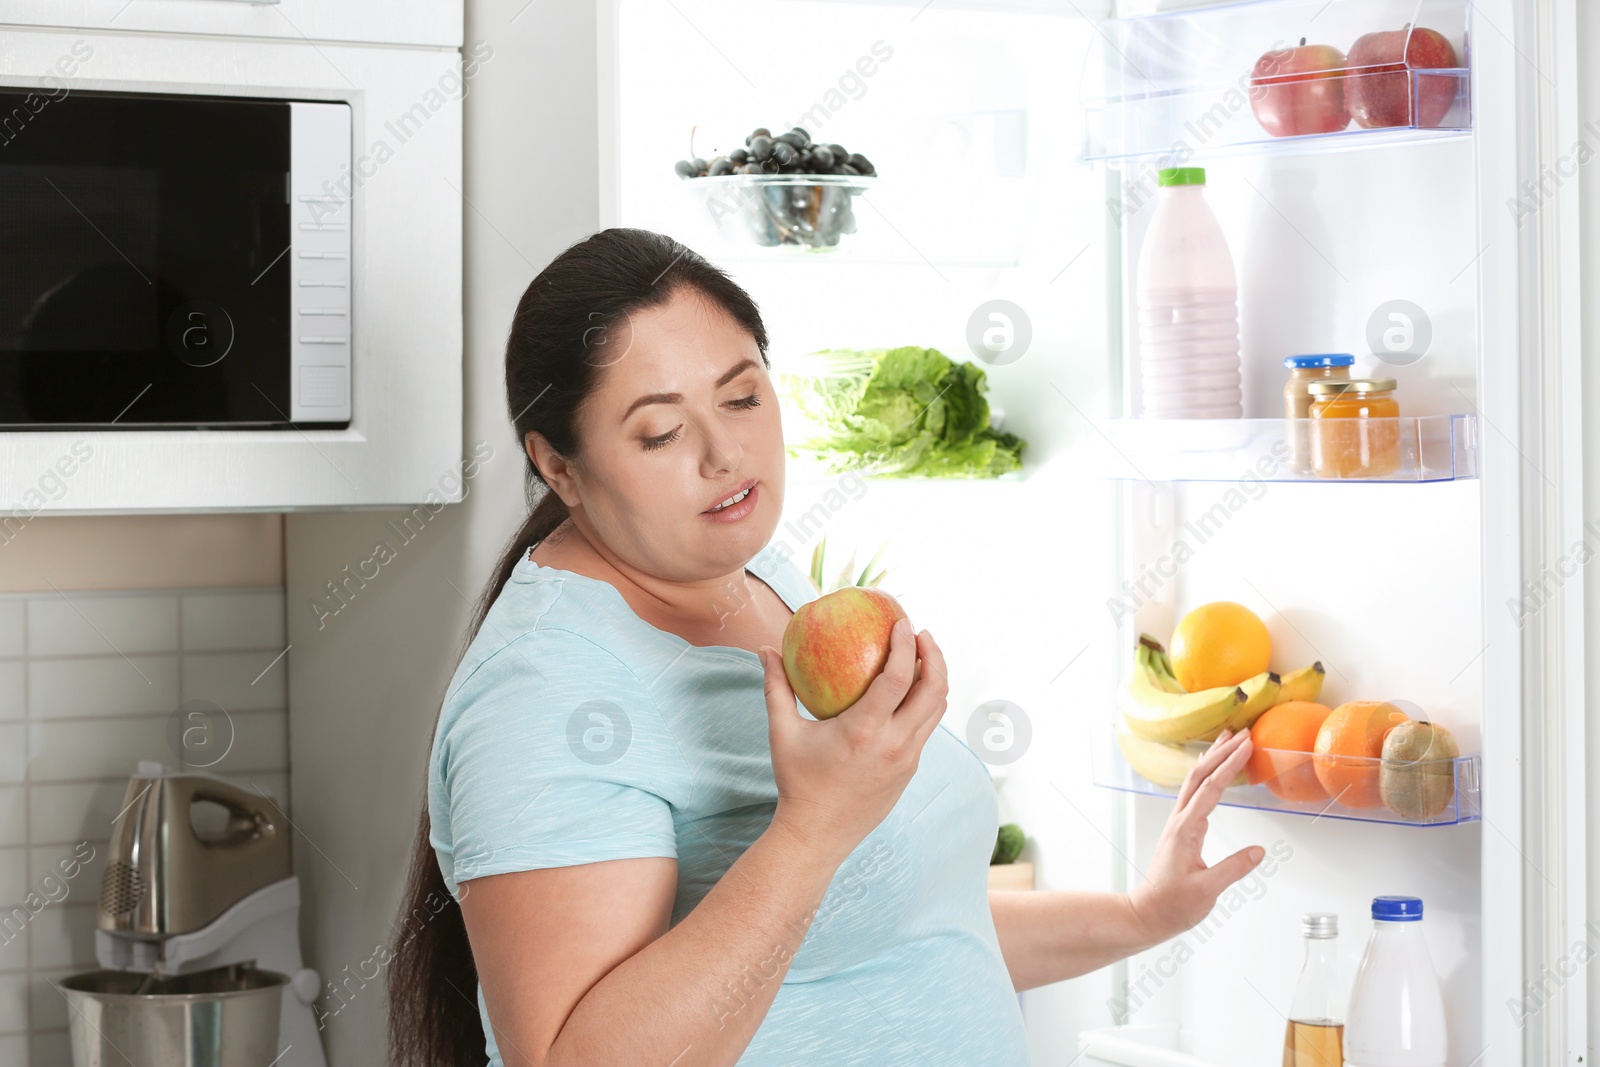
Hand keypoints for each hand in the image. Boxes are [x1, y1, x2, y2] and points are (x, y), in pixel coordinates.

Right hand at [758, 618, 947, 866]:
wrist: (817, 835)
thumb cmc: (797, 781)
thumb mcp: (783, 733)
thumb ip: (776, 688)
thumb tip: (765, 649)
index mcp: (866, 731)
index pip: (898, 678)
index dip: (905, 645)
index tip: (903, 621)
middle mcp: (895, 745)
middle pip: (934, 690)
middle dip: (934, 655)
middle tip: (920, 634)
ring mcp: (907, 760)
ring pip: (936, 711)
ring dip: (934, 679)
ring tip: (921, 657)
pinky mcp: (910, 771)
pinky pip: (926, 729)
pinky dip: (924, 704)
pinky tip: (908, 692)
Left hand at [1128, 728, 1264, 943]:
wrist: (1147, 913)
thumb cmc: (1173, 905)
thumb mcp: (1207, 890)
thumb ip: (1234, 869)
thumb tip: (1260, 851)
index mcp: (1185, 830)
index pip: (1211, 789)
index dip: (1229, 765)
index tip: (1246, 745)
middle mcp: (1179, 821)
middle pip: (1199, 776)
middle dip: (1221, 751)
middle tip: (1241, 733)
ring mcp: (1178, 824)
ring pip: (1194, 782)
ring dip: (1211, 759)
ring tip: (1227, 740)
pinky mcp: (1180, 830)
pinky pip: (1194, 794)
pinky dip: (1207, 776)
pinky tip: (1214, 773)